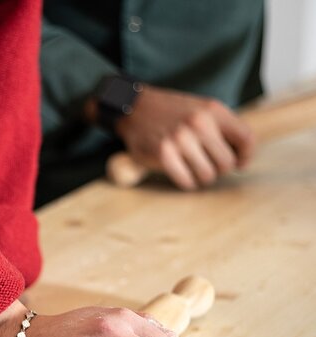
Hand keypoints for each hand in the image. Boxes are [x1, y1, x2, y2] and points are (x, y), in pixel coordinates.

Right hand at [112, 86, 255, 189]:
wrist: (135, 108)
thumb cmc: (171, 112)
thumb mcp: (201, 109)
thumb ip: (223, 128)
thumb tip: (241, 158)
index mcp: (212, 110)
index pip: (246, 140)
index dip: (245, 157)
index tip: (239, 164)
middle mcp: (198, 124)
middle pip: (226, 163)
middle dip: (219, 168)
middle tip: (208, 163)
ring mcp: (180, 139)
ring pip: (207, 176)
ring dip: (201, 176)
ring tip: (192, 167)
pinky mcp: (163, 154)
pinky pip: (187, 181)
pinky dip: (186, 181)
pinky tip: (181, 172)